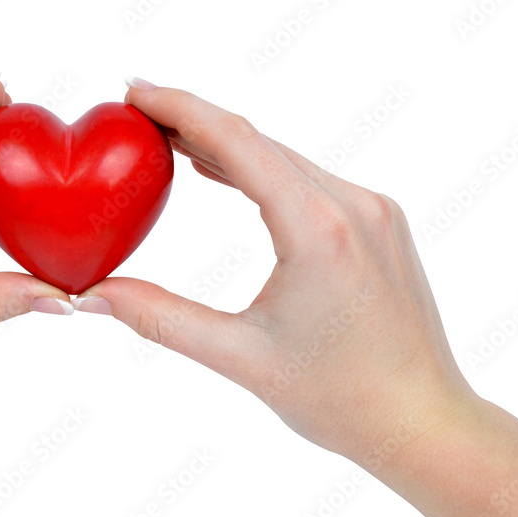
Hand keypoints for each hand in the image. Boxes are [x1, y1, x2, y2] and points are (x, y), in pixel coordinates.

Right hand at [76, 81, 468, 461]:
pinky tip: (226, 170)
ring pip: (286, 157)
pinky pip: (311, 177)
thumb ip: (160, 319)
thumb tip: (94, 296)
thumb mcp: (239, 358)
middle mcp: (353, 205)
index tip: (135, 93)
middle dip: (195, 121)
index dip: (180, 109)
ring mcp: (374, 210)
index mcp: (318, 230)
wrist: (423, 423)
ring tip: (169, 139)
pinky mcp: (381, 223)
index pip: (238, 142)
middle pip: (259, 141)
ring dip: (228, 144)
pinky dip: (263, 168)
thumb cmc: (341, 399)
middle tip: (137, 115)